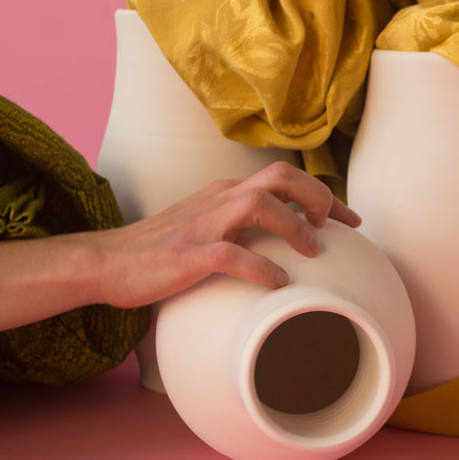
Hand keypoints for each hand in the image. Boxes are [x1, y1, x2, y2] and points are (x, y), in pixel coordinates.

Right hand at [93, 161, 360, 308]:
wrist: (106, 263)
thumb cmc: (159, 252)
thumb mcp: (206, 229)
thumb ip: (240, 229)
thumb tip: (281, 249)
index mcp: (226, 192)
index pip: (285, 179)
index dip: (325, 196)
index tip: (352, 220)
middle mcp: (219, 199)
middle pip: (281, 176)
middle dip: (318, 197)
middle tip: (337, 229)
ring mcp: (203, 224)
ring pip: (260, 203)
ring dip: (294, 225)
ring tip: (312, 252)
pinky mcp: (188, 253)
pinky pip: (232, 255)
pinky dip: (261, 268)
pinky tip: (278, 283)